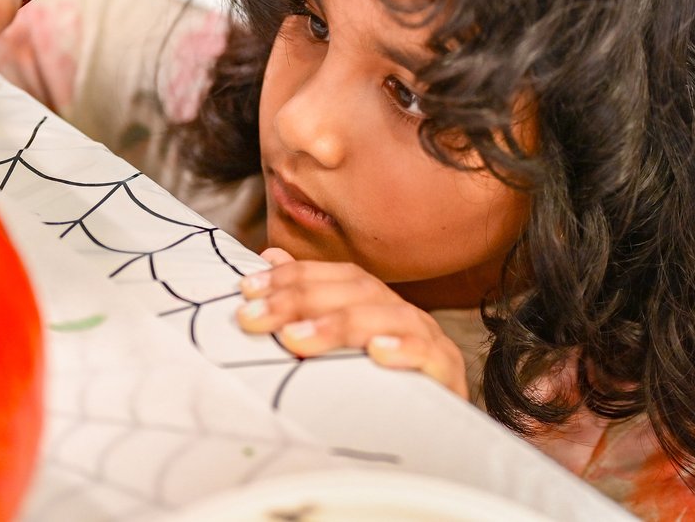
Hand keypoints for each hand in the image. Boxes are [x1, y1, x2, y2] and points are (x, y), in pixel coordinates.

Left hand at [236, 248, 468, 398]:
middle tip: (253, 318)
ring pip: (391, 317)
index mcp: (379, 305)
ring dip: (339, 325)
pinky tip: (377, 353)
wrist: (435, 440)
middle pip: (357, 291)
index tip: (247, 290)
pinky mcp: (447, 377)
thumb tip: (272, 254)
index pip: (338, 276)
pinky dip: (405, 349)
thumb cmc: (378, 393)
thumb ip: (308, 303)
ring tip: (294, 340)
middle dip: (300, 300)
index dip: (293, 277)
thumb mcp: (336, 350)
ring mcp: (430, 343)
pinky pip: (430, 356)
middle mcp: (404, 317)